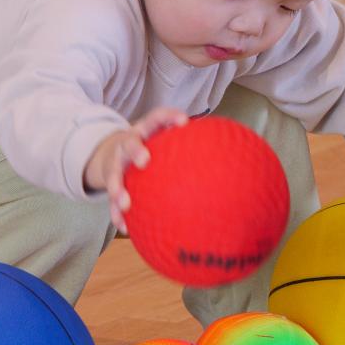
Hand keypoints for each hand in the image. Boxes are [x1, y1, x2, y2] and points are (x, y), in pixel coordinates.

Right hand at [84, 107, 187, 233]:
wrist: (111, 151)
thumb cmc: (153, 148)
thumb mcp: (166, 142)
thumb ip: (192, 147)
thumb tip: (235, 160)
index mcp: (146, 130)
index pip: (157, 117)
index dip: (169, 116)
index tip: (184, 122)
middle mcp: (128, 143)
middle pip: (129, 143)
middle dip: (136, 151)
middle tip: (145, 161)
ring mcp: (116, 163)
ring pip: (113, 174)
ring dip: (118, 188)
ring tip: (126, 203)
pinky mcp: (109, 181)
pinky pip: (110, 200)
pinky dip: (116, 213)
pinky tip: (125, 227)